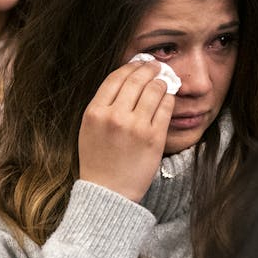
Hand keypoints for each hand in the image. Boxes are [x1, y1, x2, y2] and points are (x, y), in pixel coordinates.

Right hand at [77, 60, 174, 202]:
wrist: (108, 193)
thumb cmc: (98, 161)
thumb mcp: (89, 129)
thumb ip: (103, 105)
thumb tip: (127, 79)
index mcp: (95, 112)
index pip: (116, 77)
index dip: (131, 66)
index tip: (139, 64)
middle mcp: (115, 116)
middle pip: (137, 79)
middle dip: (149, 69)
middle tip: (156, 67)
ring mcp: (136, 127)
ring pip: (154, 90)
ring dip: (161, 82)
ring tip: (164, 82)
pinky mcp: (154, 138)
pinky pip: (166, 108)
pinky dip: (168, 99)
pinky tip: (168, 98)